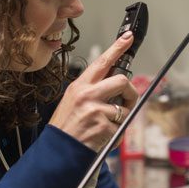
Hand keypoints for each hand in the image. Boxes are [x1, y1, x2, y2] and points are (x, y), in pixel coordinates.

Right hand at [48, 32, 140, 151]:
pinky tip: (102, 138)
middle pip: (122, 81)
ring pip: (125, 108)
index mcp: (79, 86)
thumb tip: (116, 83)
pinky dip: (116, 136)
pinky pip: (121, 128)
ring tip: (105, 127)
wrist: (57, 150)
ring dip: (121, 120)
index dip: (117, 48)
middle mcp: (87, 94)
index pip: (101, 62)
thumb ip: (92, 90)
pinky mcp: (102, 126)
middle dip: (131, 91)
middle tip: (129, 100)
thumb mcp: (73, 101)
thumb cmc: (66, 127)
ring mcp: (95, 110)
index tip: (128, 37)